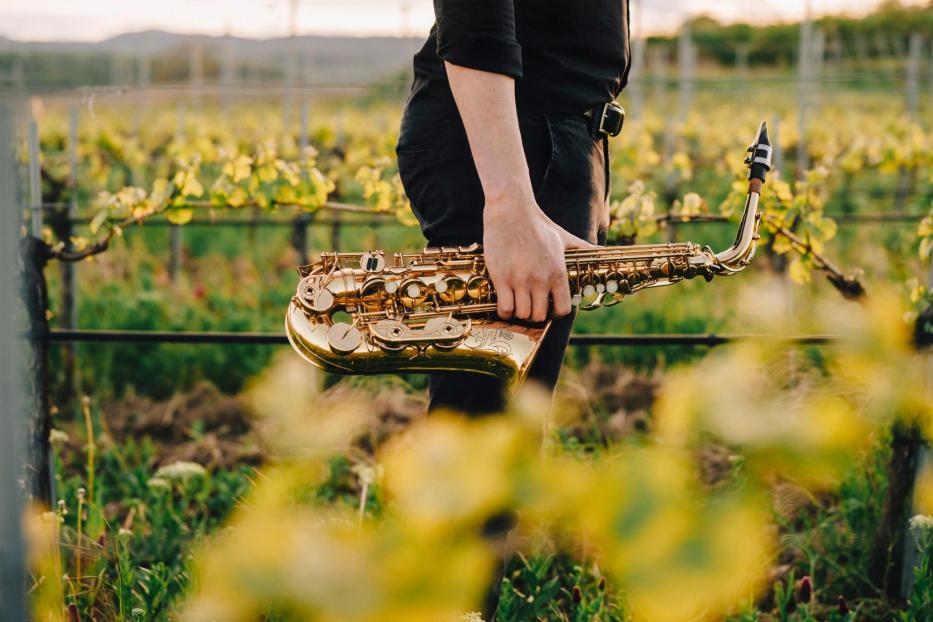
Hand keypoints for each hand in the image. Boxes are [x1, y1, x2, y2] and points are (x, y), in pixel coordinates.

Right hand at [484, 196, 593, 321]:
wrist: (512, 210)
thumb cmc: (537, 224)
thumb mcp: (563, 237)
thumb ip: (581, 248)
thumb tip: (599, 251)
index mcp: (558, 272)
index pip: (563, 309)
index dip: (555, 312)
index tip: (548, 307)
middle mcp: (541, 279)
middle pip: (540, 315)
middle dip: (535, 314)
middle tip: (528, 305)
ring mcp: (521, 280)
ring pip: (522, 314)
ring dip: (519, 312)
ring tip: (515, 303)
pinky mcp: (502, 278)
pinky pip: (504, 308)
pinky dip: (504, 310)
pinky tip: (504, 302)